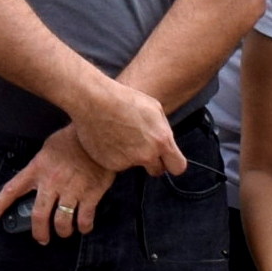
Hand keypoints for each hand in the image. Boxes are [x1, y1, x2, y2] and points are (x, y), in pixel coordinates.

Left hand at [0, 127, 118, 241]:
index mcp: (38, 168)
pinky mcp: (90, 194)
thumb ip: (41, 166)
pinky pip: (84, 219)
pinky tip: (83, 226)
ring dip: (62, 232)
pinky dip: (83, 227)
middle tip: (42, 238)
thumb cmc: (74, 139)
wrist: (99, 133)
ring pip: (62, 222)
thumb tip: (37, 179)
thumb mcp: (48, 149)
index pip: (12, 189)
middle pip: (39, 216)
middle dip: (39, 232)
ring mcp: (72, 190)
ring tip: (64, 231)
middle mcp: (52, 182)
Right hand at [61, 73, 185, 180]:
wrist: (94, 100)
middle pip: (157, 171)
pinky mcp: (110, 164)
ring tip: (120, 134)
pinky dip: (115, 155)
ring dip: (131, 155)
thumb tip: (165, 143)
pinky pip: (117, 163)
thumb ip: (163, 130)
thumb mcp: (154, 108)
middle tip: (143, 148)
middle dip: (154, 163)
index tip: (168, 159)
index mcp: (161, 140)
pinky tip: (109, 138)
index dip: (173, 163)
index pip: (177, 166)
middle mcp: (146, 155)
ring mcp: (127, 162)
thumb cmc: (125, 99)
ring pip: (135, 165)